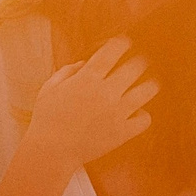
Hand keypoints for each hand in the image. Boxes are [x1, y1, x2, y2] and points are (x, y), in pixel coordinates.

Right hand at [20, 35, 154, 168]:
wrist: (51, 152)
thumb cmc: (46, 119)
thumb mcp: (50, 88)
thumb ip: (68, 71)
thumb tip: (86, 63)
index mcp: (87, 78)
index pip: (113, 51)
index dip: (122, 43)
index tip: (125, 43)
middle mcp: (106, 92)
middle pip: (135, 67)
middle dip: (138, 62)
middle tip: (138, 64)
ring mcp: (117, 113)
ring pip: (147, 91)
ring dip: (149, 85)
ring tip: (148, 85)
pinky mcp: (122, 133)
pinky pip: (145, 119)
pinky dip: (143, 115)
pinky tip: (136, 113)